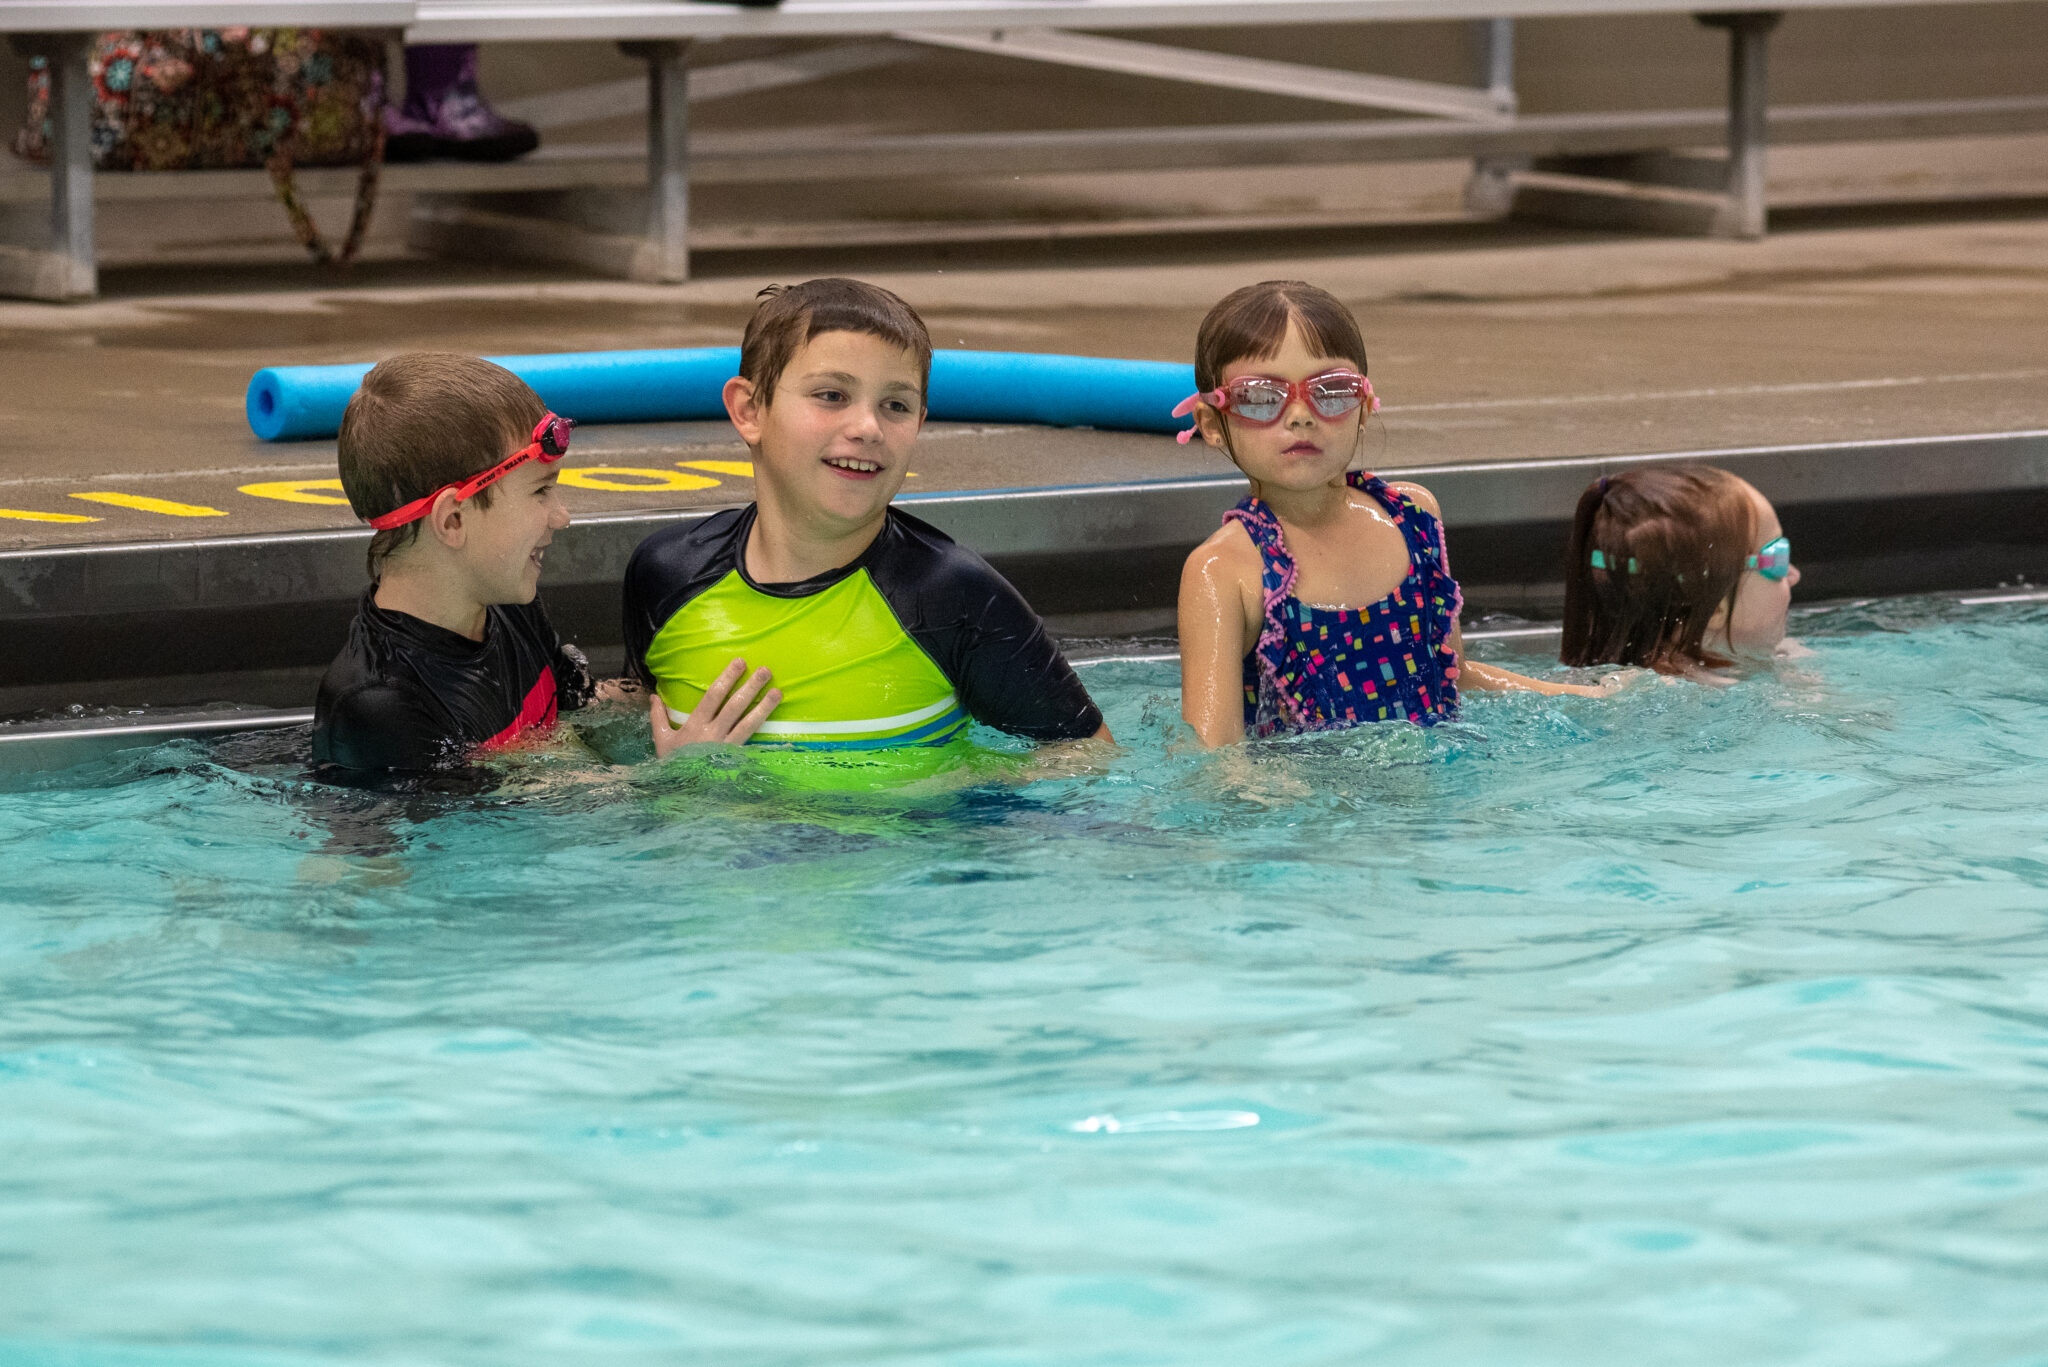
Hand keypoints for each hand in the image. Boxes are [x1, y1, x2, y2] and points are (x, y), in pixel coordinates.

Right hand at [649, 659, 780, 758]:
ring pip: (748, 723)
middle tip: (765, 670)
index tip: (740, 663)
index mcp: (695, 725)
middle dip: (750, 687)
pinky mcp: (736, 759)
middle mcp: (713, 733)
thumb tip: (653, 696)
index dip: (727, 679)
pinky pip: (751, 742)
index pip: (713, 696)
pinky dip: (762, 731)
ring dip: (764, 707)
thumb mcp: (661, 740)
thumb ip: (658, 717)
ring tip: (778, 692)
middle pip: (735, 706)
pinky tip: (774, 721)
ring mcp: (726, 747)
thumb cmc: (671, 764)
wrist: (682, 792)